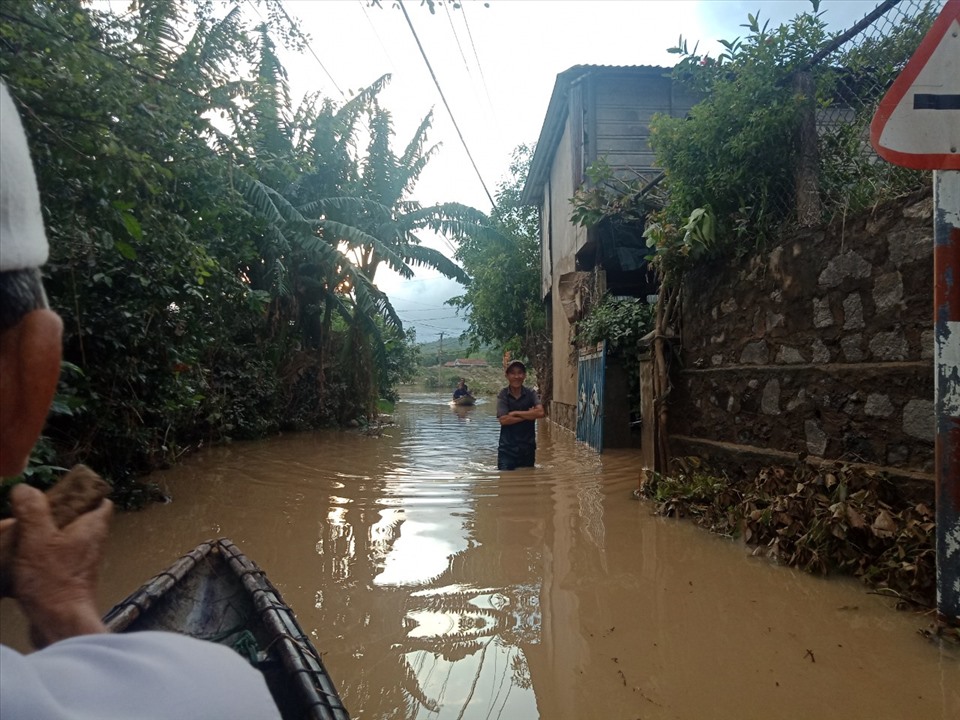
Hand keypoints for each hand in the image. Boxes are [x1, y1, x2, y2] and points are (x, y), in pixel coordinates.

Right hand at [6, 483, 112, 646]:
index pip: (99, 501)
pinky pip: (52, 564)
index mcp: (93, 527)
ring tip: (16, 540)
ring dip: (40, 541)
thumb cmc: (53, 579)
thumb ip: (33, 510)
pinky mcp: (68, 583)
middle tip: (26, 518)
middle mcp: (92, 544)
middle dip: (51, 518)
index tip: (57, 494)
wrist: (59, 624)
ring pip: (61, 543)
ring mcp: (81, 565)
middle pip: (75, 521)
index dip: (82, 494)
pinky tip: (16, 563)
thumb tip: (25, 489)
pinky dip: (37, 561)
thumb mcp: (37, 537)